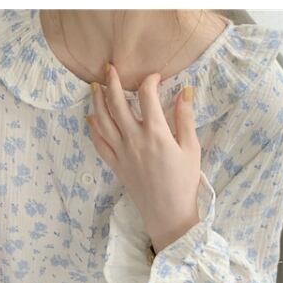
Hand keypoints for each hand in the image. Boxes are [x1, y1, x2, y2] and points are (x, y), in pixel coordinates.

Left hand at [87, 64, 201, 251]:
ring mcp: (122, 154)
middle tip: (109, 68)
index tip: (155, 77)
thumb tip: (185, 90)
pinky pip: (99, 144)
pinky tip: (91, 118)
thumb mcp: (191, 149)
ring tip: (94, 86)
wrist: (169, 214)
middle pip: (118, 104)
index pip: (147, 97)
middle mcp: (135, 141)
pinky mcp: (116, 166)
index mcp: (157, 135)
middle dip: (112, 83)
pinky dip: (93, 129)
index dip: (149, 81)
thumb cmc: (184, 182)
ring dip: (97, 101)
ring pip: (103, 121)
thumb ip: (185, 118)